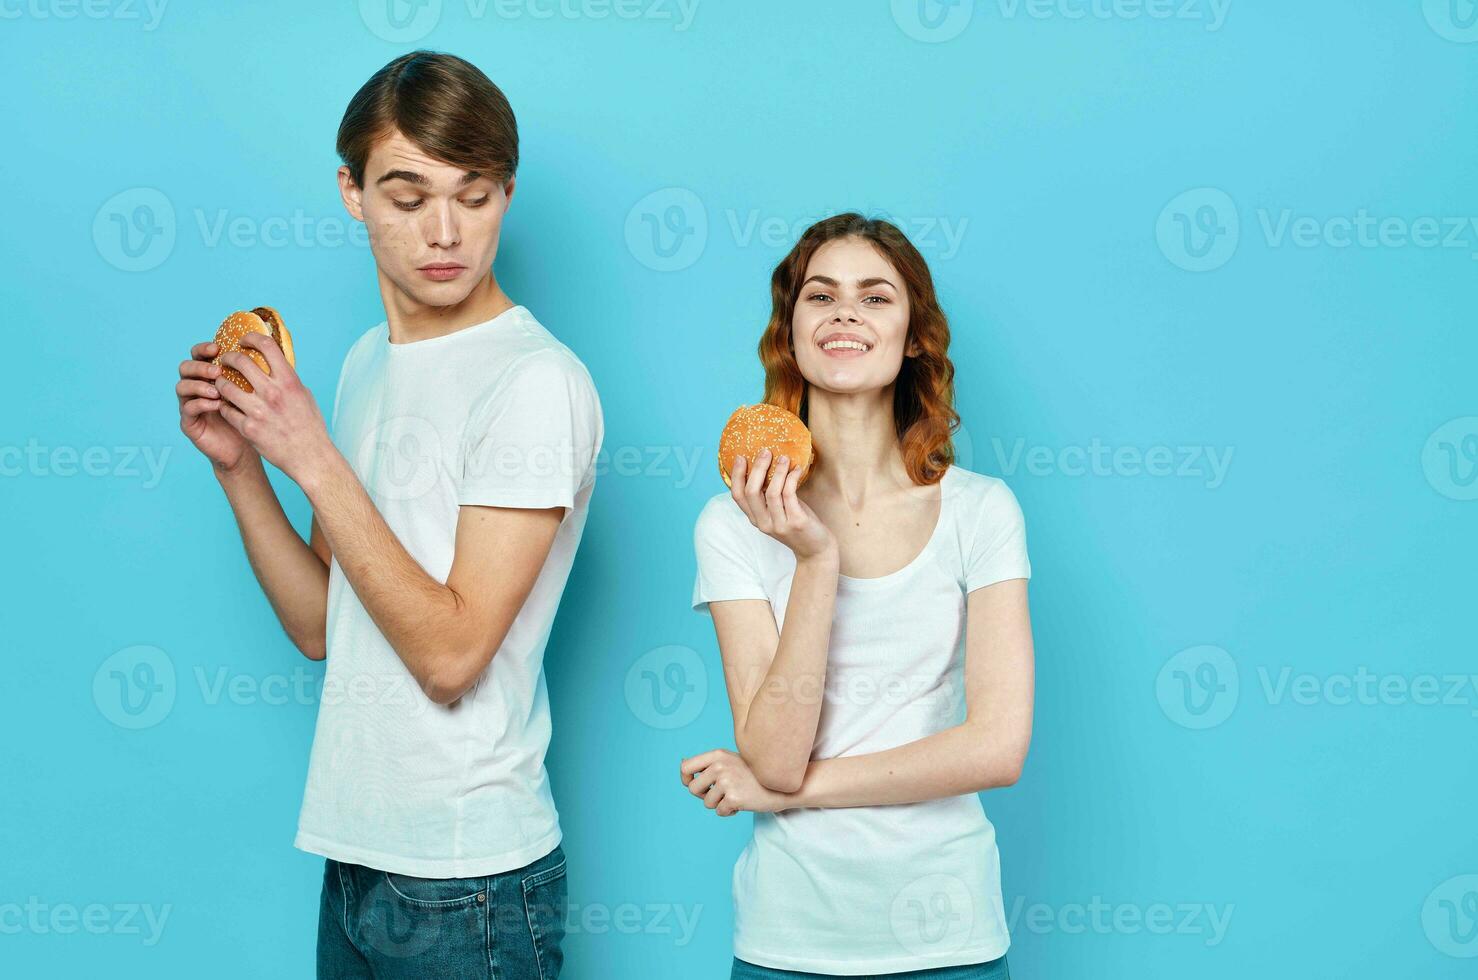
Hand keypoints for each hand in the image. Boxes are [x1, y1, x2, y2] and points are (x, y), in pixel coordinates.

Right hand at [177, 341, 257, 473]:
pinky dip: (200, 404)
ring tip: (217, 390)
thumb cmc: (253, 418)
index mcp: (211, 376)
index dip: (204, 349)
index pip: (200, 355)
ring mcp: (190, 404)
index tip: (217, 348)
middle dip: (200, 366)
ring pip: (182, 386)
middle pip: (185, 367)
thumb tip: (271, 347)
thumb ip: (256, 372)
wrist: (247, 449)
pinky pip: (188, 409)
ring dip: (198, 385)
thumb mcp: (257, 392)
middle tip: (217, 371)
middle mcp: (197, 387)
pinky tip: (216, 404)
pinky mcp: (189, 423)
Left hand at [213, 333, 332, 486]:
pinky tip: (227, 407)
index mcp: (289, 381)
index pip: (266, 346)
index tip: (243, 341)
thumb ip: (287, 379)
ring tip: (222, 384)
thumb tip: (275, 363)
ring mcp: (258, 411)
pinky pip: (226, 410)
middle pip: (239, 361)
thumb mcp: (304, 395)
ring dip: (220, 382)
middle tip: (224, 360)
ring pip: (224, 386)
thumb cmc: (309, 426)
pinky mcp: (248, 428)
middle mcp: (272, 393)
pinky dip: (224, 406)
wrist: (309, 457)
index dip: (250, 338)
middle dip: (228, 358)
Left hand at [680, 748, 792, 815]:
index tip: (694, 784)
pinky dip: (729, 812)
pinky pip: (719, 812)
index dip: (685, 779)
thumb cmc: (753, 775)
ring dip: (719, 804)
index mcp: (717, 754)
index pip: (686, 767)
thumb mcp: (730, 760)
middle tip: (720, 793)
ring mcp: (727, 781)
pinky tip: (741, 804)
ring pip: (706, 803)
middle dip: (704, 795)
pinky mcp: (734, 798)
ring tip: (735, 796)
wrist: (780, 785)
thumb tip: (682, 764)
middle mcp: (720, 766)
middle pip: (692, 789)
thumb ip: (709, 763)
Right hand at [730, 450, 835, 561]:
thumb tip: (767, 465)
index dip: (737, 475)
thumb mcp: (778, 512)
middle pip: (751, 491)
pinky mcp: (796, 522)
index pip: (738, 496)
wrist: (816, 551)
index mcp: (756, 519)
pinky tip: (796, 470)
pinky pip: (790, 494)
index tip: (741, 457)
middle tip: (765, 451)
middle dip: (757, 468)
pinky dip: (791, 478)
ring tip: (784, 458)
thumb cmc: (797, 525)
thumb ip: (769, 496)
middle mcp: (764, 523)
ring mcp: (779, 524)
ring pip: (771, 491)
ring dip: (778, 471)